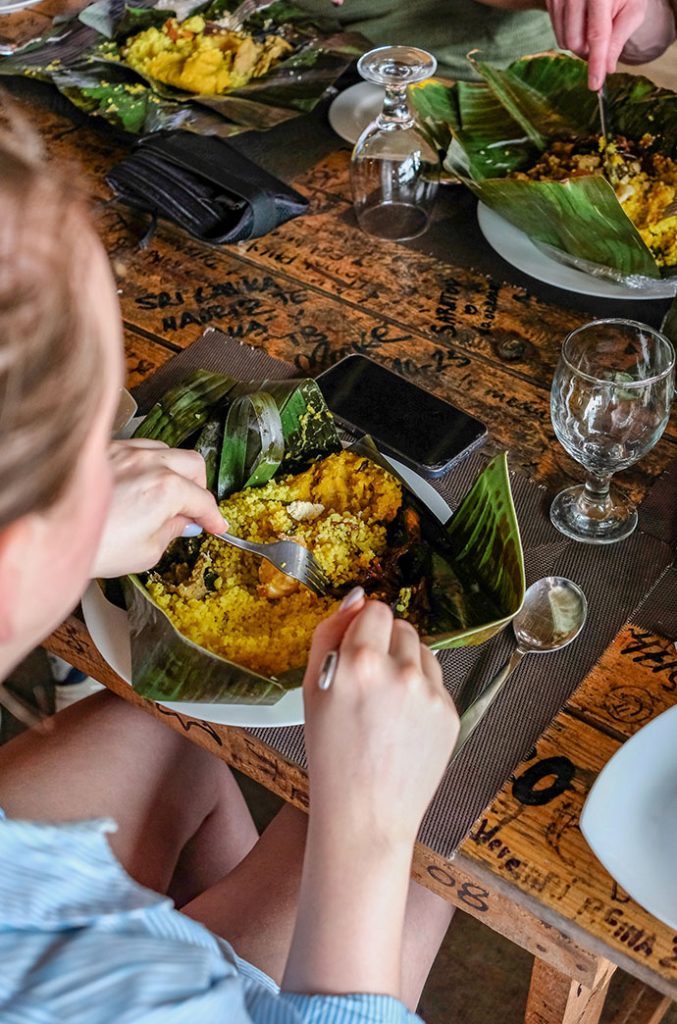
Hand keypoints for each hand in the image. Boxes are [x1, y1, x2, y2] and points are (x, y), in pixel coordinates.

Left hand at [93, 439, 227, 577]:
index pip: (203, 500)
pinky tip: (140, 481)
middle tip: (193, 509)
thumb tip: (183, 523)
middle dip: (199, 487)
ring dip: (174, 471)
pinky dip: (148, 463)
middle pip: (193, 464)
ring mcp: (126, 452)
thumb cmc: (96, 546)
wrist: (51, 536)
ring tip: (166, 494)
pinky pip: (139, 448)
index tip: (217, 525)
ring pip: (167, 451)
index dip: (214, 517)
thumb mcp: (147, 551)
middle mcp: (149, 462)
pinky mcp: (106, 452)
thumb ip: (171, 531)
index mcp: (167, 489)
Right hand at [303, 597, 458, 850]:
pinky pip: (436, 682)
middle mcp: (401, 671)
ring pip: (423, 651)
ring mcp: (431, 694)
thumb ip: (328, 634)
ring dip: (406, 663)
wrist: (365, 815)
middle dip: (385, 643)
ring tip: (386, 703)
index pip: (376, 609)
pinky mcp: (451, 714)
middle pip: (402, 626)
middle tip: (368, 680)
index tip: (356, 649)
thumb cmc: (330, 755)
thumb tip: (356, 598)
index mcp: (360, 662)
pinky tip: (402, 722)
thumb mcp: (312, 689)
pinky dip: (421, 692)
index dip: (363, 627)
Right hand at [546, 0, 647, 89]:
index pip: (597, 34)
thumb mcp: (632, 9)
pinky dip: (570, 33)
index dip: (596, 62)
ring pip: (564, 40)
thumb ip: (619, 38)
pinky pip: (556, 31)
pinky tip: (581, 21)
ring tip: (592, 27)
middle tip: (602, 42)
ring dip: (579, 43)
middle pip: (575, 42)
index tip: (595, 85)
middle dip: (588, 51)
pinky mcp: (550, 0)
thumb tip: (607, 68)